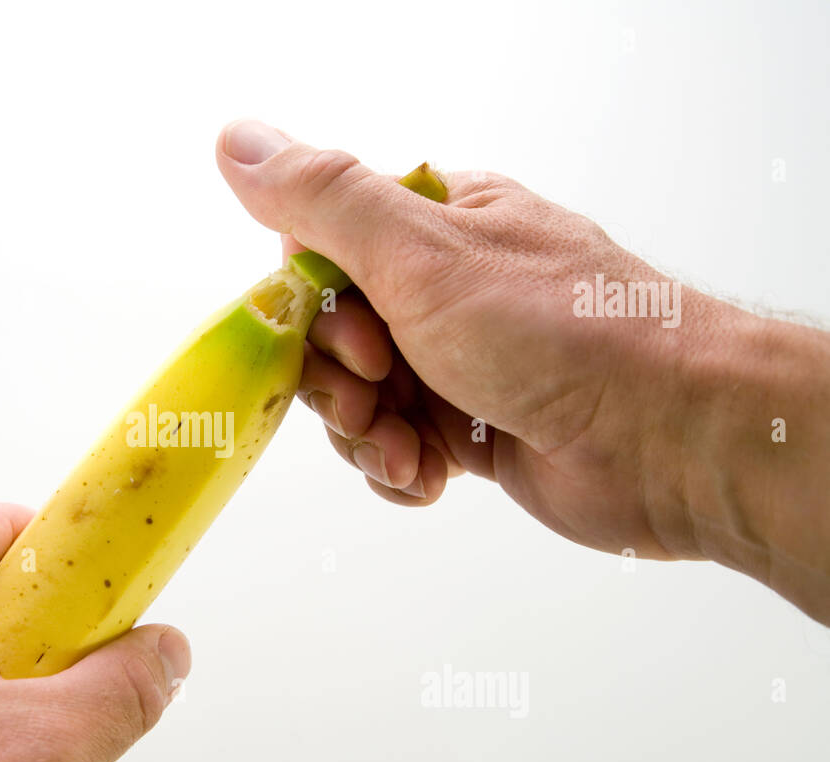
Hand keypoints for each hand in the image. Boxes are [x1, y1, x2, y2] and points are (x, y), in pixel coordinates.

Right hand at [216, 120, 829, 622]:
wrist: (668, 439)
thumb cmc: (558, 330)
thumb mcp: (423, 252)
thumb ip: (324, 200)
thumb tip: (236, 142)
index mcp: (437, 225)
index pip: (321, 253)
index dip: (313, 309)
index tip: (356, 340)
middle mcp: (445, 290)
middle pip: (332, 337)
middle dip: (340, 384)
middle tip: (379, 399)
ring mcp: (459, 363)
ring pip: (360, 401)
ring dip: (367, 436)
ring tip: (408, 454)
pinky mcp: (475, 431)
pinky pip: (398, 449)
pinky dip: (400, 468)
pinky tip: (429, 477)